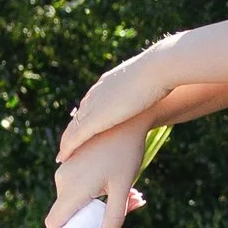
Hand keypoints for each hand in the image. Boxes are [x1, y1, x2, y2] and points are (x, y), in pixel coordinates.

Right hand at [50, 120, 149, 227]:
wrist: (125, 117)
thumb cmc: (126, 153)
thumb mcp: (122, 189)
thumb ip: (113, 220)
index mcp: (72, 189)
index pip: (55, 222)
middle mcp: (63, 180)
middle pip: (72, 213)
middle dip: (97, 219)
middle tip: (130, 207)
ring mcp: (66, 169)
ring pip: (79, 200)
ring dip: (103, 204)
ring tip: (134, 194)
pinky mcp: (71, 162)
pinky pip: (81, 187)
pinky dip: (99, 192)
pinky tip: (122, 183)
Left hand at [60, 40, 188, 158]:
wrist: (158, 71)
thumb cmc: (164, 73)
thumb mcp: (155, 80)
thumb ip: (152, 87)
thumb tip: (165, 88)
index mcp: (109, 82)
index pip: (92, 101)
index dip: (87, 116)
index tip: (83, 127)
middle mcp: (97, 93)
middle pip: (80, 115)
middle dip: (74, 130)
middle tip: (68, 145)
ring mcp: (94, 106)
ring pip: (74, 127)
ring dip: (67, 141)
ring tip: (63, 155)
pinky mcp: (95, 120)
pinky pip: (75, 136)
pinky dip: (68, 147)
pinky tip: (63, 157)